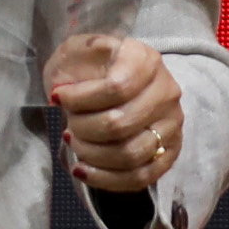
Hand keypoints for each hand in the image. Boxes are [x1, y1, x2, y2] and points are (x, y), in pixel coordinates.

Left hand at [47, 33, 181, 193]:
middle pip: (120, 124)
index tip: (56, 98)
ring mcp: (171, 125)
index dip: (80, 99)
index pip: (116, 88)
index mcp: (146, 61)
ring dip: (91, 154)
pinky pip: (139, 178)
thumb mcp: (80, 49)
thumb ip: (75, 60)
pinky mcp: (169, 152)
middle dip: (82, 128)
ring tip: (74, 142)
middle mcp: (167, 92)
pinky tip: (82, 169)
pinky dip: (105, 179)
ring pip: (129, 154)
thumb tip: (64, 90)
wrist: (113, 78)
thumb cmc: (92, 66)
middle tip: (68, 124)